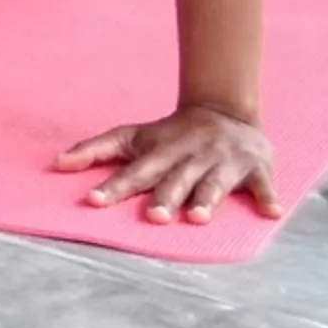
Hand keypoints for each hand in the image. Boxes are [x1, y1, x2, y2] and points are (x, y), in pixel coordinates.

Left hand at [54, 102, 282, 223]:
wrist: (224, 110)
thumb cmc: (170, 135)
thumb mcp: (132, 137)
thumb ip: (95, 149)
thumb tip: (55, 163)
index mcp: (159, 152)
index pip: (133, 171)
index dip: (114, 186)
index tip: (93, 200)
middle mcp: (189, 157)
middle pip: (174, 180)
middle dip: (164, 198)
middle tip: (152, 217)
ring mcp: (222, 161)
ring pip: (213, 183)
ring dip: (207, 200)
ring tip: (198, 218)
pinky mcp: (254, 166)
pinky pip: (262, 183)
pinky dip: (267, 196)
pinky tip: (271, 211)